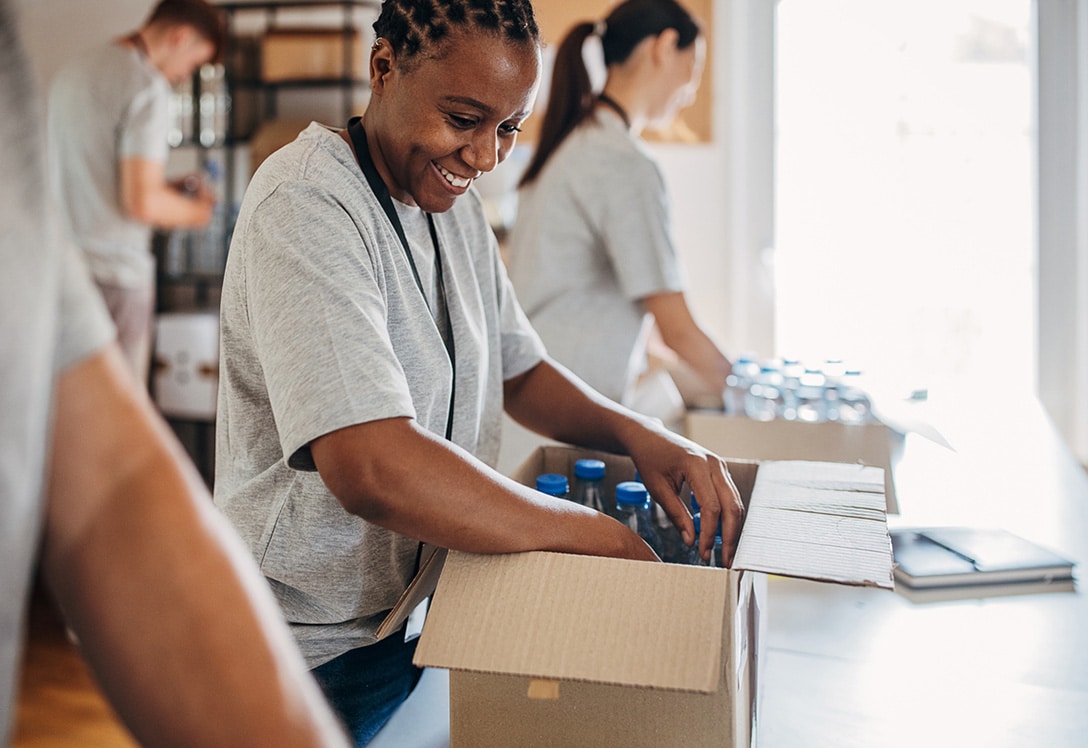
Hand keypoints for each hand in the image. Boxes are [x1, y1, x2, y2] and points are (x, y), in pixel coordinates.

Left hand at [624, 425, 743, 565]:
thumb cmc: (650, 459)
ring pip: (735, 503)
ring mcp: (720, 466)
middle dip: (729, 536)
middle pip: (732, 506)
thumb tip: (692, 541)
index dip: (709, 533)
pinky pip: (730, 497)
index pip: (711, 506)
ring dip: (731, 529)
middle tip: (724, 560)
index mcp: (697, 464)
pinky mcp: (720, 471)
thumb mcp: (658, 489)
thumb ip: (677, 515)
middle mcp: (714, 463)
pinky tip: (720, 535)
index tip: (703, 553)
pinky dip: (727, 517)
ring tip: (724, 552)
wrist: (649, 437)